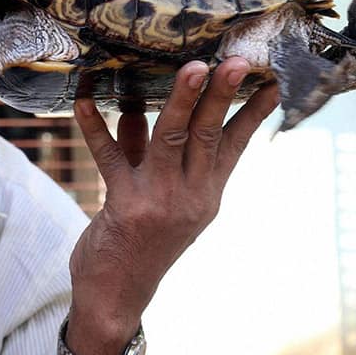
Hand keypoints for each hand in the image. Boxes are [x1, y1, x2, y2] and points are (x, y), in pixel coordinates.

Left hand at [65, 57, 278, 354]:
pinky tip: (84, 100)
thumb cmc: (136, 239)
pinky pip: (110, 156)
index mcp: (205, 194)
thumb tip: (138, 105)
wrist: (115, 293)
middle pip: (209, 136)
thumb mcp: (156, 195)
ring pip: (172, 139)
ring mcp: (159, 201)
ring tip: (190, 68)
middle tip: (231, 61)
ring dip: (181, 101)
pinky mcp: (125, 204)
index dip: (252, 113)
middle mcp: (190, 196)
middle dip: (221, 96)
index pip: (235, 146)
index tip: (271, 80)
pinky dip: (96, 125)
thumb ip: (146, 149)